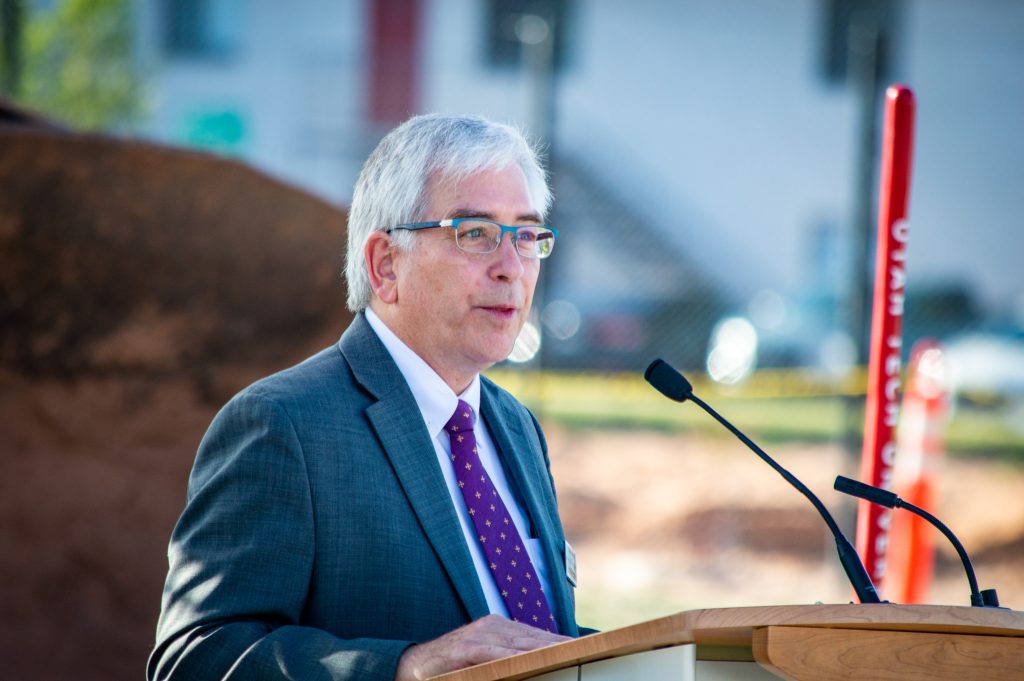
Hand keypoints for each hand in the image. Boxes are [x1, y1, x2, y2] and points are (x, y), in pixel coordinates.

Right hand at [395, 614, 570, 679]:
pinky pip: (495, 653)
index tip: (579, 645)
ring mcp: (480, 635)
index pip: (534, 635)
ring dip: (543, 648)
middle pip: (532, 637)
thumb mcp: (483, 657)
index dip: (557, 640)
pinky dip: (513, 655)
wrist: (413, 664)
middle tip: (580, 649)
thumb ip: (506, 656)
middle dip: (556, 643)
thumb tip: (532, 661)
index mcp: (498, 627)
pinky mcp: (467, 647)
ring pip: (518, 642)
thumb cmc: (452, 664)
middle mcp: (492, 626)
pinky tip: (528, 658)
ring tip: (565, 652)